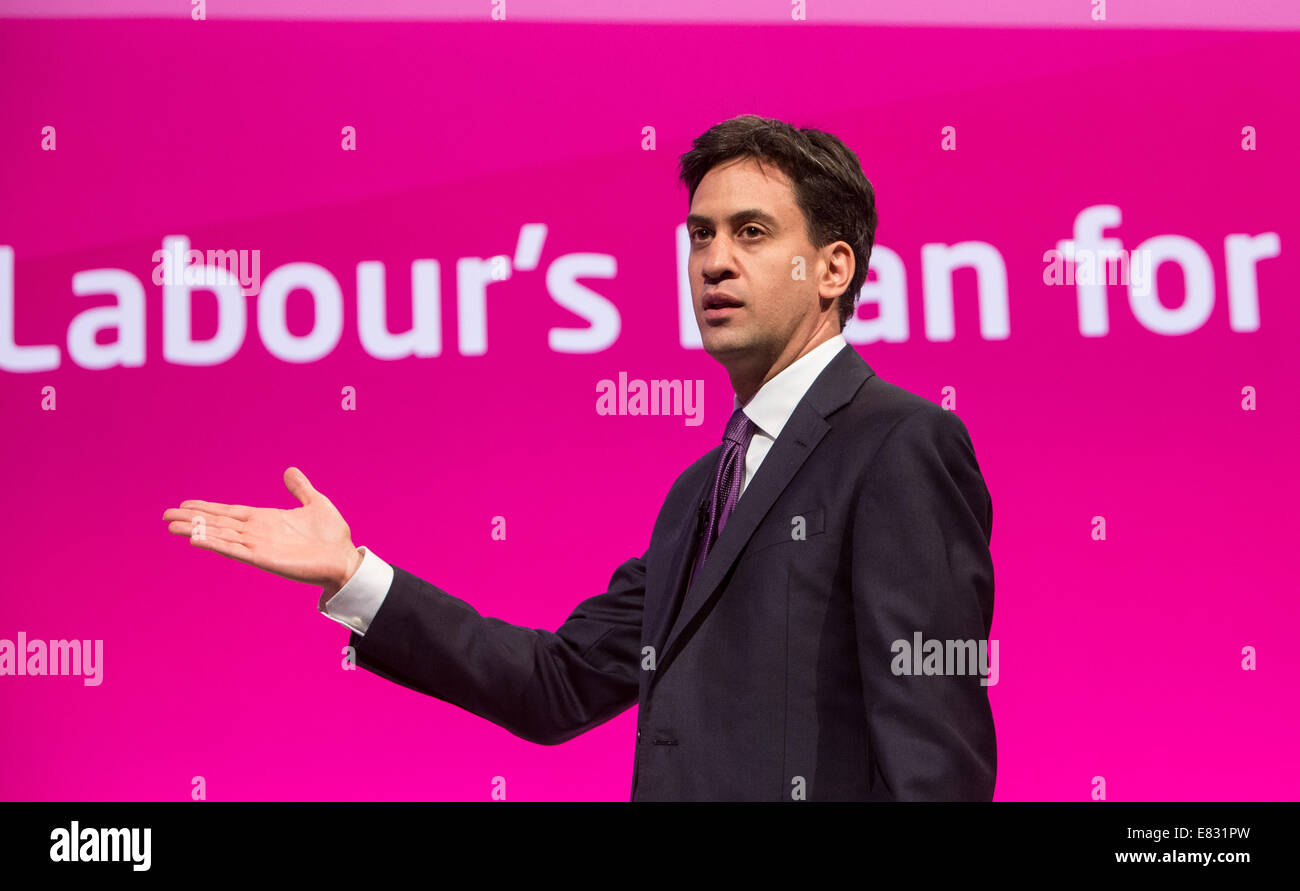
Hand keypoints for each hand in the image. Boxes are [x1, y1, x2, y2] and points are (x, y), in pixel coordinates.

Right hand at [162, 467, 361, 592]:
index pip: (229, 512)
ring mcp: (258, 546)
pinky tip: (195, 539)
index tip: (185, 503)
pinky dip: (214, 543)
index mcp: (266, 520)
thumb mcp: (315, 503)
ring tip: (172, 526)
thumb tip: (289, 471)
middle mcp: (257, 533)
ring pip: (220, 535)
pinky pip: (233, 549)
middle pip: (218, 523)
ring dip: (196, 531)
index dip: (208, 508)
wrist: (344, 559)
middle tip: (165, 515)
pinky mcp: (263, 558)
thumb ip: (300, 489)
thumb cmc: (332, 536)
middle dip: (192, 518)